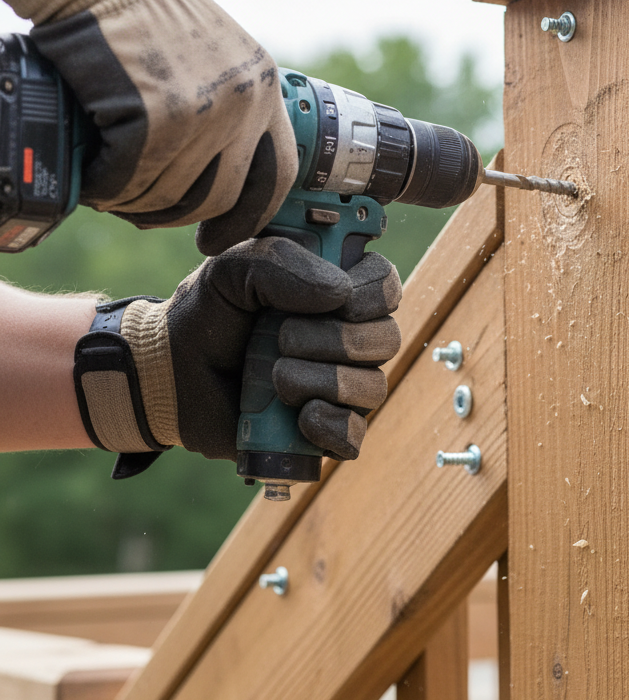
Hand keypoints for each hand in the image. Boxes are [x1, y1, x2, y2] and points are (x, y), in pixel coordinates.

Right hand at [0, 0, 296, 254]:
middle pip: (221, 195)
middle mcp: (244, 103)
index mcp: (264, 88)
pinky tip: (96, 179)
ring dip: (137, 202)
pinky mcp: (152, 115)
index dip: (251, 214)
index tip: (224, 236)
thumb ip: (229, 107)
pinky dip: (107, 188)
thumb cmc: (147, 10)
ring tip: (114, 190)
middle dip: (182, 216)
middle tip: (149, 215)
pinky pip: (129, 179)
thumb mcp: (216, 55)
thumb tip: (218, 171)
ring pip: (171, 194)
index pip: (279, 173)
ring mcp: (201, 111)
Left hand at [72, 239, 401, 470]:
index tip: (338, 297)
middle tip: (281, 337)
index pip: (387, 286)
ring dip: (326, 381)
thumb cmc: (208, 313)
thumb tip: (339, 293)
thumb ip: (280, 262)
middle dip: (336, 340)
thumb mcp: (232, 268)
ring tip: (276, 377)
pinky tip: (299, 415)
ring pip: (373, 388)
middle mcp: (349, 339)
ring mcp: (340, 388)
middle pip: (386, 339)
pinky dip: (330, 426)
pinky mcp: (323, 431)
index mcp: (337, 292)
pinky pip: (353, 437)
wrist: (170, 372)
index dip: (373, 293)